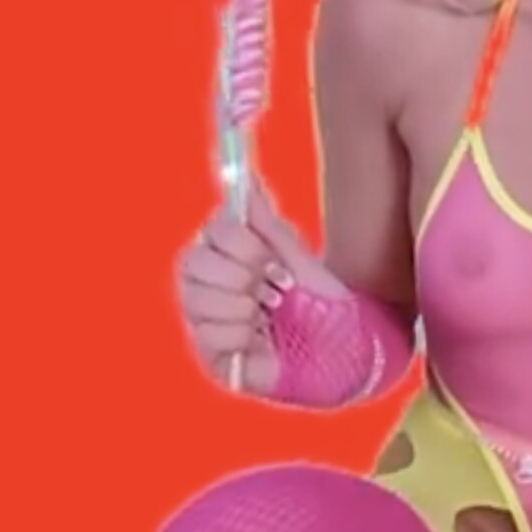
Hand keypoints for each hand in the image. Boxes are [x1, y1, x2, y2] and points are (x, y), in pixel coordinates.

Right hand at [174, 177, 346, 394]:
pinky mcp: (207, 351)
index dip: (244, 246)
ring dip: (243, 308)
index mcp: (224, 251)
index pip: (212, 231)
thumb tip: (249, 179)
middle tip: (275, 292)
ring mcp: (202, 317)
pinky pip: (206, 335)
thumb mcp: (296, 257)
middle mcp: (205, 281)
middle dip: (241, 278)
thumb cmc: (318, 302)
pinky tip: (258, 341)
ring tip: (269, 316)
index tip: (275, 263)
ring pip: (197, 299)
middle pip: (193, 262)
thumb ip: (266, 222)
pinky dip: (240, 337)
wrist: (338, 348)